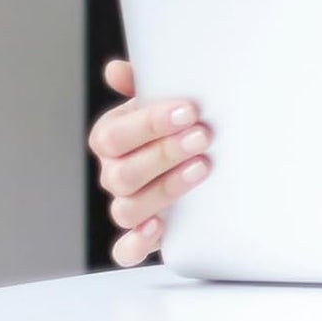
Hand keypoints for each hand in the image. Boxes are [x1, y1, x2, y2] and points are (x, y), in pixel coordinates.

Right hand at [87, 58, 211, 266]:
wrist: (208, 161)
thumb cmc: (183, 124)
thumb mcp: (170, 99)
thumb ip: (147, 83)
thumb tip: (116, 71)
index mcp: (113, 139)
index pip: (113, 135)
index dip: (149, 123)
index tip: (189, 110)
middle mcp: (115, 173)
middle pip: (122, 171)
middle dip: (165, 152)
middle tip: (204, 136)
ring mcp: (128, 205)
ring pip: (127, 207)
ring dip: (165, 188)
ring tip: (203, 168)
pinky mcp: (142, 237)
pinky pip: (125, 249)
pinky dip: (136, 242)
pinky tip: (159, 226)